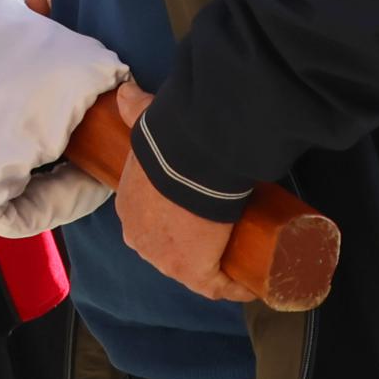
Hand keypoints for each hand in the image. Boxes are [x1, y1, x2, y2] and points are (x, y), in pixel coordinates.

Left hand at [101, 90, 239, 302]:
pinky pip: (217, 287)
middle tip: (227, 231)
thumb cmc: (167, 144)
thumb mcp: (143, 124)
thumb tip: (125, 91)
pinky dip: (235, 286)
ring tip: (246, 252)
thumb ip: (134, 106)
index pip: (150, 224)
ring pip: (195, 270)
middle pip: (171, 250)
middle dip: (196, 246)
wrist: (188, 161)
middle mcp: (140, 240)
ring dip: (219, 266)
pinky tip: (253, 280)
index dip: (173, 223)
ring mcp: (165, 261)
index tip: (198, 214)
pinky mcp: (193, 273)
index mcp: (129, 209)